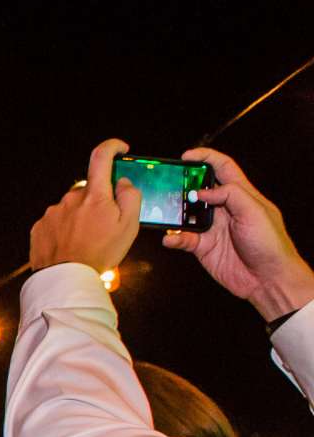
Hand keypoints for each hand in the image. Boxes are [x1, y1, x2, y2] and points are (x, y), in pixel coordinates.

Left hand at [28, 138, 139, 273]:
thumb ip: (131, 197)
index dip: (111, 148)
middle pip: (89, 192)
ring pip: (72, 209)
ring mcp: (52, 213)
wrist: (66, 279)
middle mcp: (70, 199)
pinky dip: (66, 230)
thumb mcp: (130, 226)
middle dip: (99, 204)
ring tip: (87, 243)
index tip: (119, 149)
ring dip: (81, 219)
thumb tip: (123, 182)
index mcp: (94, 196)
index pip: (101, 158)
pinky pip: (57, 222)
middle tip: (105, 228)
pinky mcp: (40, 227)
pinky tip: (72, 246)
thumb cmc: (99, 254)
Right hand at [164, 146, 312, 322]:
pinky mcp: (202, 247)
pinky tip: (171, 239)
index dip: (205, 158)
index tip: (186, 157)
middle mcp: (224, 209)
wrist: (268, 279)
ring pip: (186, 213)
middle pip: (199, 188)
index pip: (223, 168)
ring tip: (166, 211)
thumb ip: (231, 194)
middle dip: (183, 184)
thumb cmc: (270, 244)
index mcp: (241, 194)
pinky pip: (182, 239)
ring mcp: (212, 228)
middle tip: (169, 184)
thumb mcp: (255, 211)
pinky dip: (173, 238)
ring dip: (174, 212)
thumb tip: (203, 191)